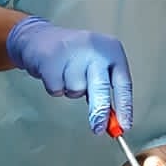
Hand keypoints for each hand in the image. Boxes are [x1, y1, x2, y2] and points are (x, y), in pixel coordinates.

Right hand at [5, 15, 132, 133]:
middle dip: (99, 112)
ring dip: (71, 90)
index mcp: (111, 50)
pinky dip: (55, 88)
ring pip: (76, 90)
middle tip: (98, 128)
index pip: (123, 83)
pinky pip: (57, 89)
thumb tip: (111, 122)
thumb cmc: (74, 56)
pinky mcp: (51, 59)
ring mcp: (73, 52)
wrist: (40, 37)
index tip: (124, 126)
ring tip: (66, 74)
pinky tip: (54, 73)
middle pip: (101, 88)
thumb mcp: (97, 67)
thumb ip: (104, 90)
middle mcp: (95, 48)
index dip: (124, 106)